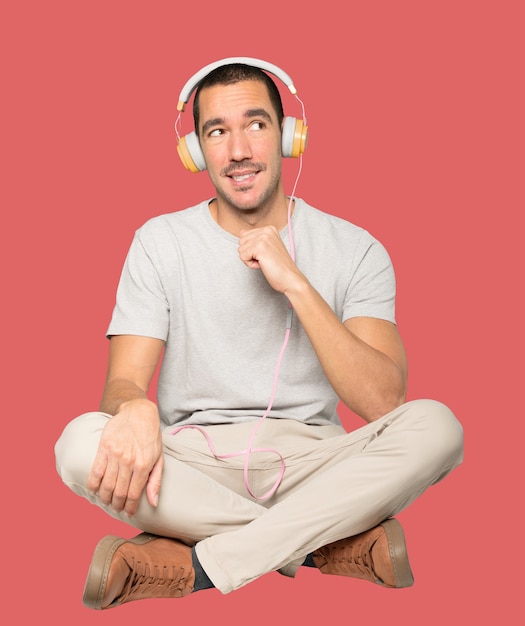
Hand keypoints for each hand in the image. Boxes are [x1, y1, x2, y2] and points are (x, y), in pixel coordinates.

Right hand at [86, 398, 162, 515]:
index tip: (128, 512)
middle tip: (117, 508)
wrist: (138, 412)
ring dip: (105, 497)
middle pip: (118, 492)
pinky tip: (94, 490)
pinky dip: (93, 485)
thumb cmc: (151, 436)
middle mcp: (128, 462)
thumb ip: (155, 481)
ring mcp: (115, 455)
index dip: (129, 507)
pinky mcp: (104, 447)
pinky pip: (95, 471)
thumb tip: (153, 502)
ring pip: (106, 485)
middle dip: (117, 505)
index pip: (133, 495)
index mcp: (143, 465)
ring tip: (107, 501)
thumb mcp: (159, 457)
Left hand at [238, 226, 302, 292]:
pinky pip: (242, 256)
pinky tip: (263, 265)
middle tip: (265, 259)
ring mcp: (263, 238)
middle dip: (249, 253)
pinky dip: (250, 264)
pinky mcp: (260, 247)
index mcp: (269, 229)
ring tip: (264, 262)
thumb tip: (241, 232)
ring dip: (250, 259)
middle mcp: (266, 230)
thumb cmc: (279, 267)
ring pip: (241, 249)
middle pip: (241, 241)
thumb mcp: (267, 248)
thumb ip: (254, 239)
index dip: (252, 249)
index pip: (245, 235)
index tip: (266, 255)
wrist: (290, 278)